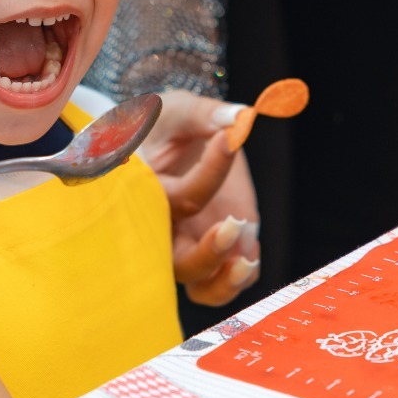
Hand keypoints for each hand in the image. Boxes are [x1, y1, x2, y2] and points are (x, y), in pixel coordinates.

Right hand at [139, 89, 260, 305]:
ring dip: (223, 283)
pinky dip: (240, 276)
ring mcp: (190, 242)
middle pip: (179, 265)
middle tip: (233, 224)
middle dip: (207, 256)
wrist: (168, 139)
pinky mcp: (215, 246)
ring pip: (201, 286)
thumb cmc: (164, 125)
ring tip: (245, 262)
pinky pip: (226, 280)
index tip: (228, 138)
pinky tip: (250, 254)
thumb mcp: (176, 111)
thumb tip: (237, 118)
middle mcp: (165, 229)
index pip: (181, 196)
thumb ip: (202, 114)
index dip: (210, 172)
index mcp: (146, 196)